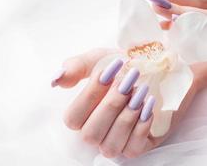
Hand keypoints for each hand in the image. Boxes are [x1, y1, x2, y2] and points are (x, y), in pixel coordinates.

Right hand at [51, 48, 206, 157]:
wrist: (156, 70)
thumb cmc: (122, 67)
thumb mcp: (97, 60)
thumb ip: (75, 68)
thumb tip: (55, 80)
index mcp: (81, 114)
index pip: (73, 118)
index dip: (89, 95)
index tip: (109, 71)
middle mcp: (95, 132)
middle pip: (90, 134)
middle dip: (110, 105)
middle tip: (128, 81)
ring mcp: (115, 142)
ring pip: (110, 146)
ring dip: (126, 116)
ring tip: (140, 91)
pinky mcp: (137, 147)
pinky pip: (133, 149)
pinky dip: (141, 126)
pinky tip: (149, 105)